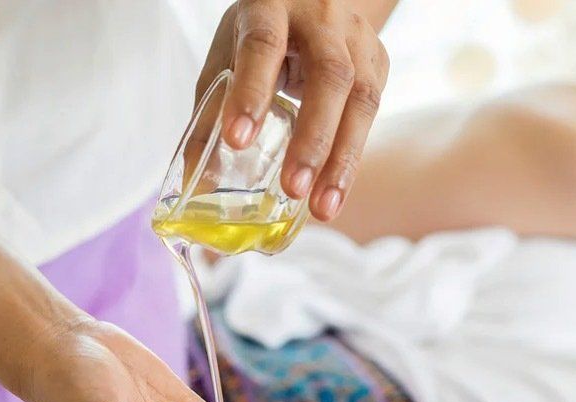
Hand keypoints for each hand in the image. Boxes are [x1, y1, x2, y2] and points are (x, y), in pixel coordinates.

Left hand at [195, 0, 390, 221]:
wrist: (314, 2)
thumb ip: (211, 113)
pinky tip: (335, 191)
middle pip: (329, 75)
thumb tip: (198, 180)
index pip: (264, 46)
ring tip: (322, 207)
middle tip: (293, 188)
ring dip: (342, 159)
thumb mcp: (228, 58)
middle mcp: (322, 19)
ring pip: (361, 99)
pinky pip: (371, 115)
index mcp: (271, 8)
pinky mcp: (378, 63)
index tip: (237, 141)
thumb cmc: (261, 37)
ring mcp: (357, 39)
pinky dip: (352, 158)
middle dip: (312, 138)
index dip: (251, 92)